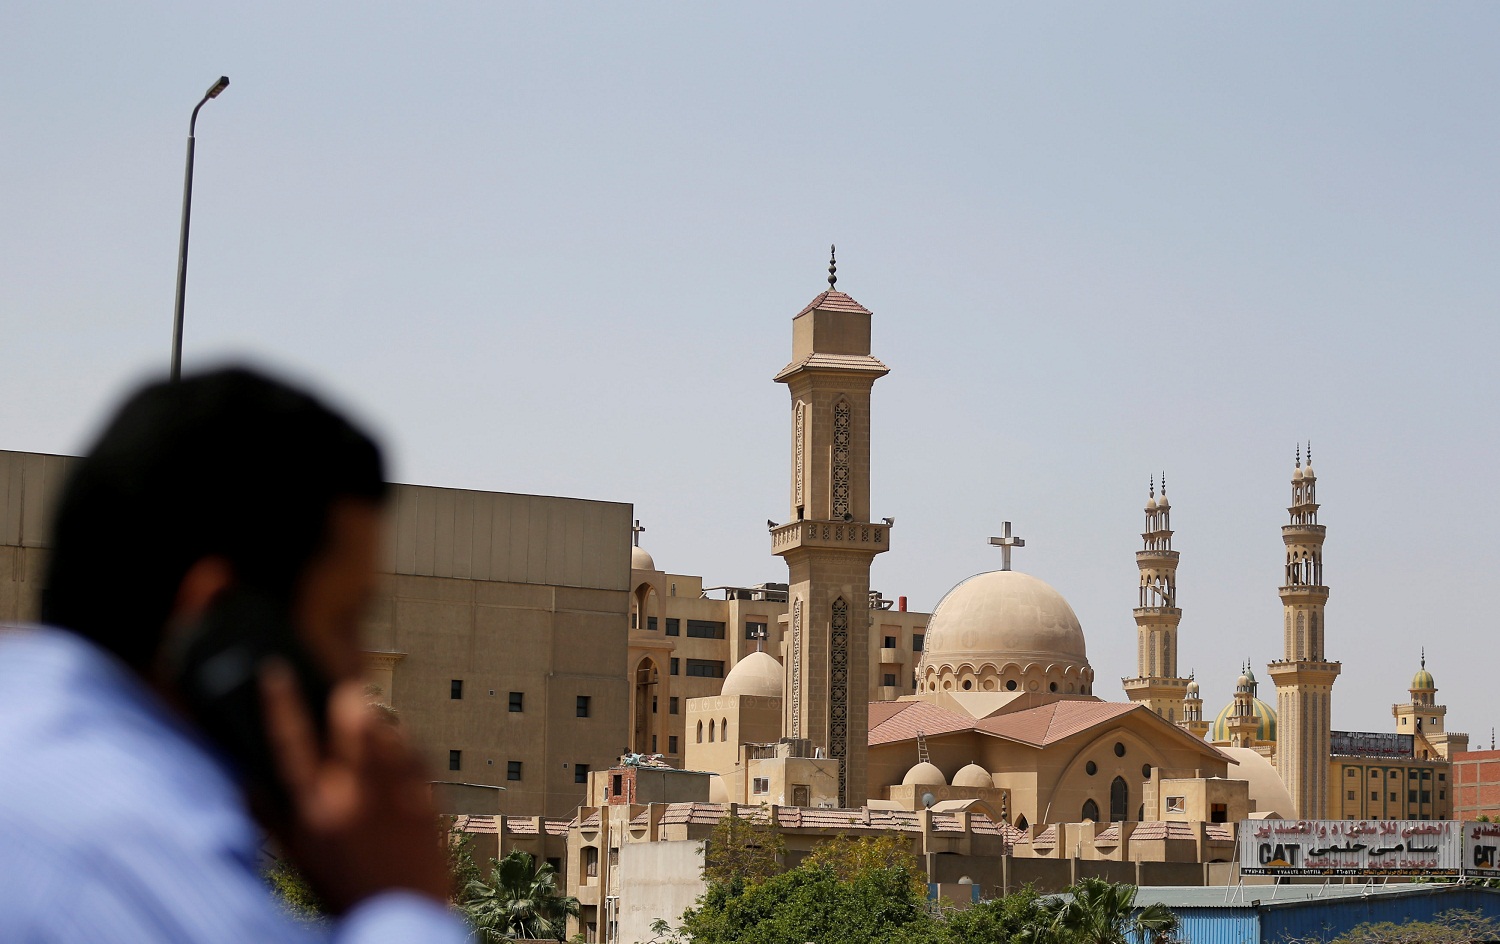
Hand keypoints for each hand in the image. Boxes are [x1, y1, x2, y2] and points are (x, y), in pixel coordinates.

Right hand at [260, 661, 451, 911]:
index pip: (288, 742)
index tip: (274, 671)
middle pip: (349, 718)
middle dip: (347, 700)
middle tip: (345, 697)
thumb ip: (270, 816)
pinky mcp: (427, 796)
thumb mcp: (298, 857)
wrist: (401, 918)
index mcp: (313, 810)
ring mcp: (394, 793)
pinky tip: (399, 752)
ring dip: (378, 720)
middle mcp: (352, 795)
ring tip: (372, 727)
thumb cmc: (344, 890)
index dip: (279, 701)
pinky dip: (405, 743)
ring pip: (386, 726)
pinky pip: (415, 749)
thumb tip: (244, 779)